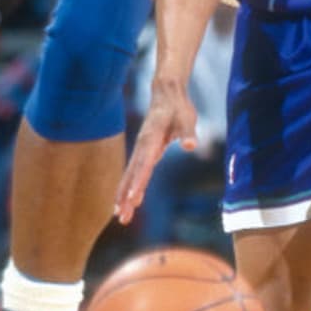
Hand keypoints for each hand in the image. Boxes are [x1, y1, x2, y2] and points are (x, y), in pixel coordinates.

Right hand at [114, 79, 197, 224]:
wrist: (167, 94)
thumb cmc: (179, 107)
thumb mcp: (187, 118)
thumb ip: (187, 132)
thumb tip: (190, 145)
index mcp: (151, 139)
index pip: (144, 165)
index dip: (138, 182)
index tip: (133, 199)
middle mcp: (142, 146)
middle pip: (132, 175)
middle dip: (126, 196)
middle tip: (122, 217)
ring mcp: (141, 150)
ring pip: (130, 176)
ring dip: (124, 195)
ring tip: (120, 216)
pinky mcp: (143, 152)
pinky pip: (133, 173)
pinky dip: (128, 187)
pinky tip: (127, 200)